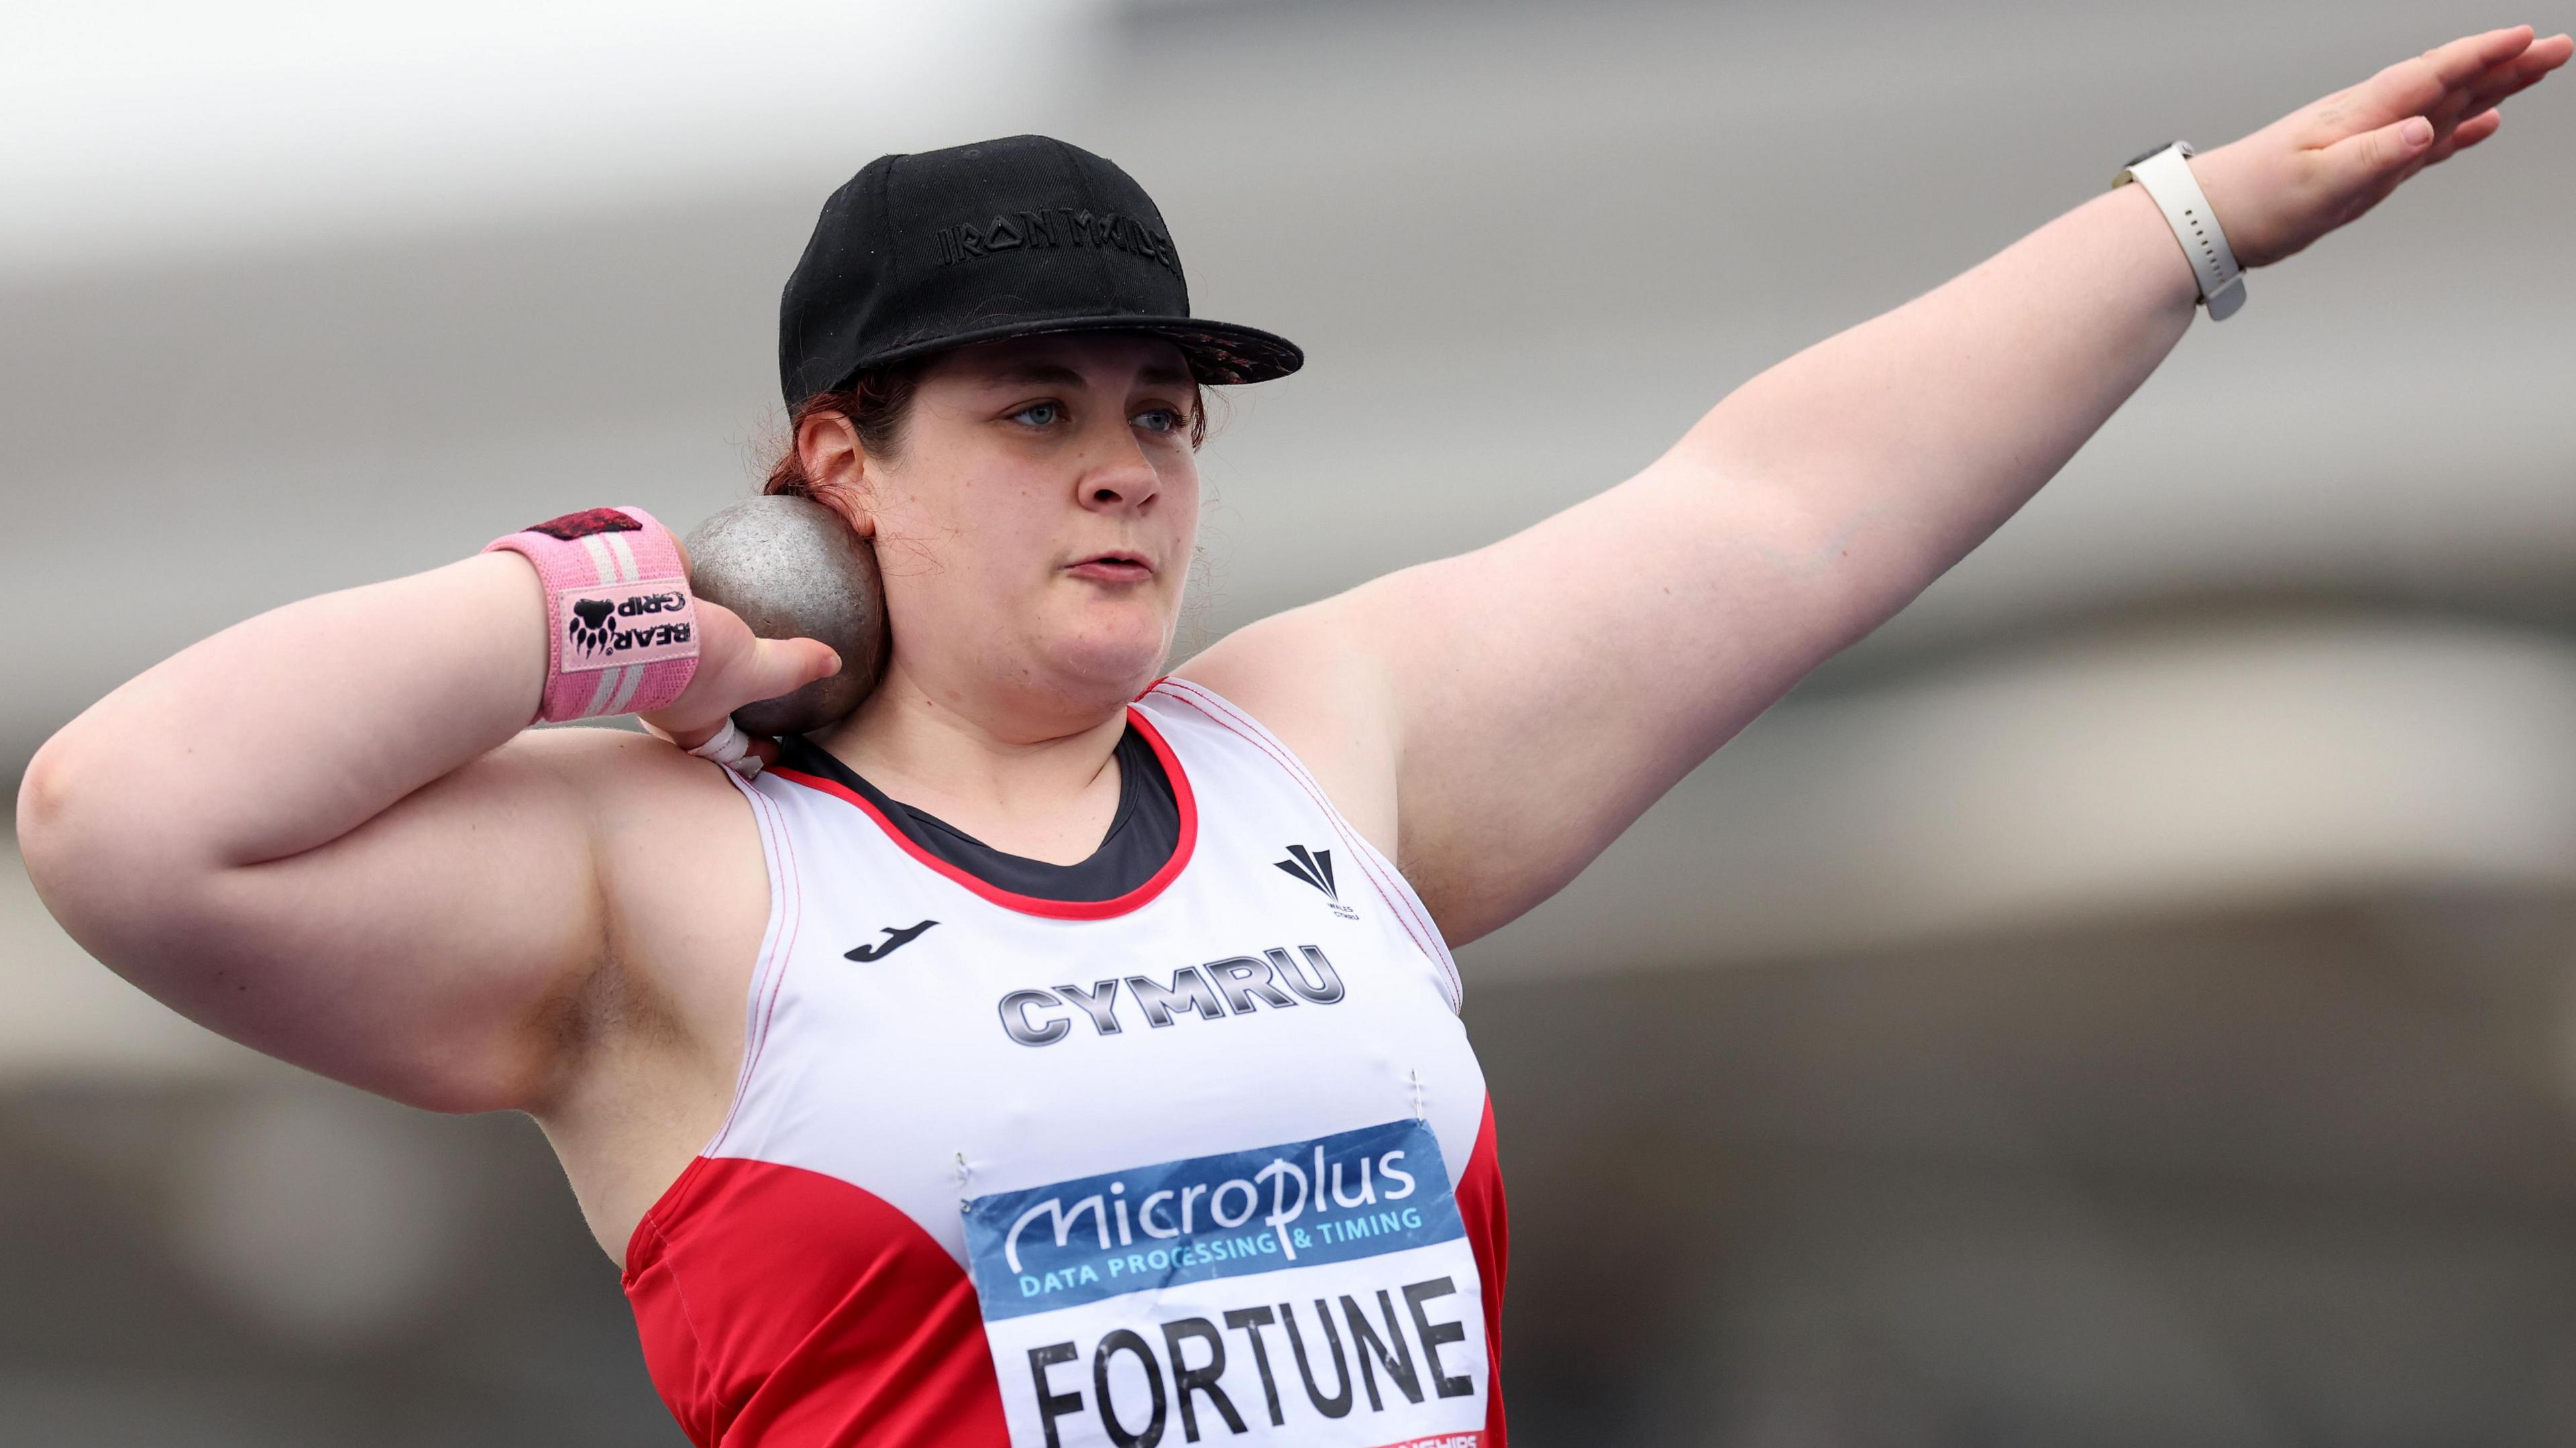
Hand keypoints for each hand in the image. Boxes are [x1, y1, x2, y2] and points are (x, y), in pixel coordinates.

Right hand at [638, 597, 839, 765]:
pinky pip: (669, 608)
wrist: (627, 612)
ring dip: (702, 652)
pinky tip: (708, 582)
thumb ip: (792, 667)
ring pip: (680, 659)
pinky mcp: (638, 611)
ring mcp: (646, 653)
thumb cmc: (691, 662)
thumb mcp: (756, 671)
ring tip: (730, 632)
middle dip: (720, 706)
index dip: (750, 752)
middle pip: (695, 708)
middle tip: (749, 692)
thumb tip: (831, 664)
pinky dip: (686, 602)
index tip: (773, 748)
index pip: (722, 750)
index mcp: (688, 723)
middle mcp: (662, 694)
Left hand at [2190, 25, 2569, 269]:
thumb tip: (2426, 130)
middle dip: (2507, 63)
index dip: (2483, 55)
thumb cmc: (2255, 201)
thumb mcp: (2317, 184)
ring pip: (2447, 105)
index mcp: (2364, 114)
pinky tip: (2486, 124)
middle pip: (2453, 82)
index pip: (2435, 74)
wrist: (2211, 218)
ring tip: (2538, 70)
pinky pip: (2427, 141)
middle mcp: (2374, 119)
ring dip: (2494, 87)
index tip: (2528, 38)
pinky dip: (2461, 130)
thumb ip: (2374, 156)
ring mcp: (2373, 140)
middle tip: (2560, 47)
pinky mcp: (2368, 166)